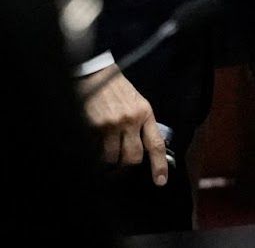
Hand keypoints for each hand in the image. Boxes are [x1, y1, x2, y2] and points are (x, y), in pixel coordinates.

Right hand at [79, 69, 168, 185]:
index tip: (160, 181)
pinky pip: (95, 151)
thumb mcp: (136, 101)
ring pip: (112, 158)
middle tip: (121, 163)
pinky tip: (93, 142)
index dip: (159, 166)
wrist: (94, 73)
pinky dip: (94, 152)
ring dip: (109, 159)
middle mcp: (130, 120)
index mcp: (144, 112)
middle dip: (127, 165)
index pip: (156, 144)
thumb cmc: (116, 88)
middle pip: (133, 158)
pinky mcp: (93, 127)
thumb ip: (141, 123)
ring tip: (105, 149)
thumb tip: (144, 149)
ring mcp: (111, 124)